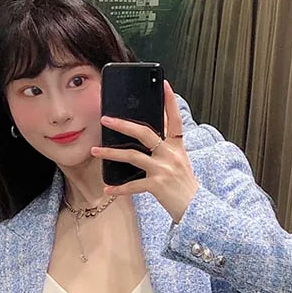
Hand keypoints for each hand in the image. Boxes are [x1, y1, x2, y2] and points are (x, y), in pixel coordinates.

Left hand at [92, 80, 198, 222]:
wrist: (195, 209)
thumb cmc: (184, 186)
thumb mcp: (179, 162)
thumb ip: (166, 148)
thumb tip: (144, 137)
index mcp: (177, 147)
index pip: (175, 120)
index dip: (170, 101)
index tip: (163, 83)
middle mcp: (170, 155)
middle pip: (144, 133)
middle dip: (123, 125)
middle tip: (105, 119)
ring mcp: (163, 169)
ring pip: (133, 156)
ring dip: (111, 153)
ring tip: (95, 151)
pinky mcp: (158, 186)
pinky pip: (133, 185)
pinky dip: (119, 188)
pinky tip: (107, 189)